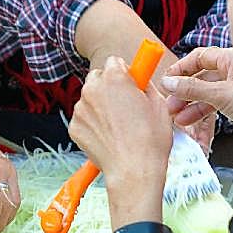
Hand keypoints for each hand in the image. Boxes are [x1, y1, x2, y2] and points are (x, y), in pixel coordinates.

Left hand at [68, 56, 170, 197]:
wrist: (134, 171)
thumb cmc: (150, 141)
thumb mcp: (159, 104)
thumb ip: (145, 85)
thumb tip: (139, 80)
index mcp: (114, 78)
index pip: (114, 62)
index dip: (124, 73)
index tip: (130, 83)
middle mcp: (92, 89)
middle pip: (97, 77)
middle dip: (108, 87)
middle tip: (124, 105)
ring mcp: (80, 108)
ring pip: (89, 99)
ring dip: (100, 106)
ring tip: (119, 126)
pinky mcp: (73, 126)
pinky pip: (83, 118)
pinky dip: (92, 124)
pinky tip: (108, 137)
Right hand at [163, 47, 232, 149]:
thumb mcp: (219, 94)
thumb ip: (191, 88)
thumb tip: (169, 83)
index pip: (199, 56)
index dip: (181, 68)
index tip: (168, 80)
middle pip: (202, 76)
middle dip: (184, 91)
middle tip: (171, 103)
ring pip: (208, 92)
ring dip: (192, 104)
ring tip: (178, 117)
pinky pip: (217, 103)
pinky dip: (204, 111)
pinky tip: (193, 121)